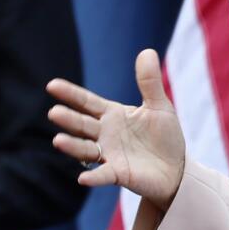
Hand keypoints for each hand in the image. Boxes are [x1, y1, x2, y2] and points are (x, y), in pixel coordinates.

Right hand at [47, 49, 185, 211]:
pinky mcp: (118, 173)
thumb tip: (147, 51)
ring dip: (73, 145)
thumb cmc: (164, 135)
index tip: (52, 85)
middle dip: (69, 119)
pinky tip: (82, 178)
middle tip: (54, 112)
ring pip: (86, 149)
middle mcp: (105, 134)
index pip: (87, 102)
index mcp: (113, 115)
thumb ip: (149, 82)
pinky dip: (93, 177)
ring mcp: (109, 154)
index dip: (71, 94)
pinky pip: (103, 175)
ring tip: (58, 140)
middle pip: (83, 125)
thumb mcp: (159, 106)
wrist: (176, 167)